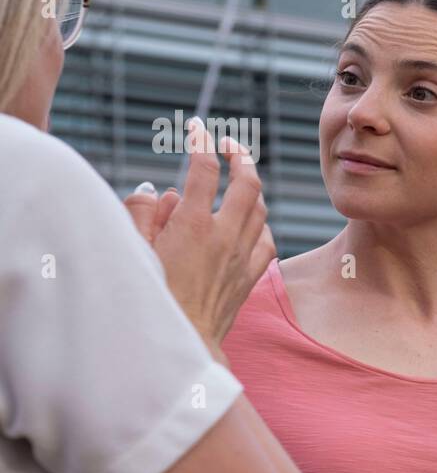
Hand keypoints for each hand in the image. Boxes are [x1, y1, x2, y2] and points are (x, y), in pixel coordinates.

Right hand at [124, 118, 275, 345]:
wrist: (179, 343)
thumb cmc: (147, 298)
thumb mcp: (133, 250)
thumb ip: (142, 213)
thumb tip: (156, 190)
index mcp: (192, 225)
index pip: (203, 169)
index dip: (202, 143)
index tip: (198, 129)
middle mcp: (224, 236)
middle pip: (247, 183)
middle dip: (241, 157)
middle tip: (230, 145)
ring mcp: (242, 257)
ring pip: (261, 210)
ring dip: (252, 189)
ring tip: (240, 179)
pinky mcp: (250, 277)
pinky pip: (267, 241)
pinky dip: (262, 225)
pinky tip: (254, 223)